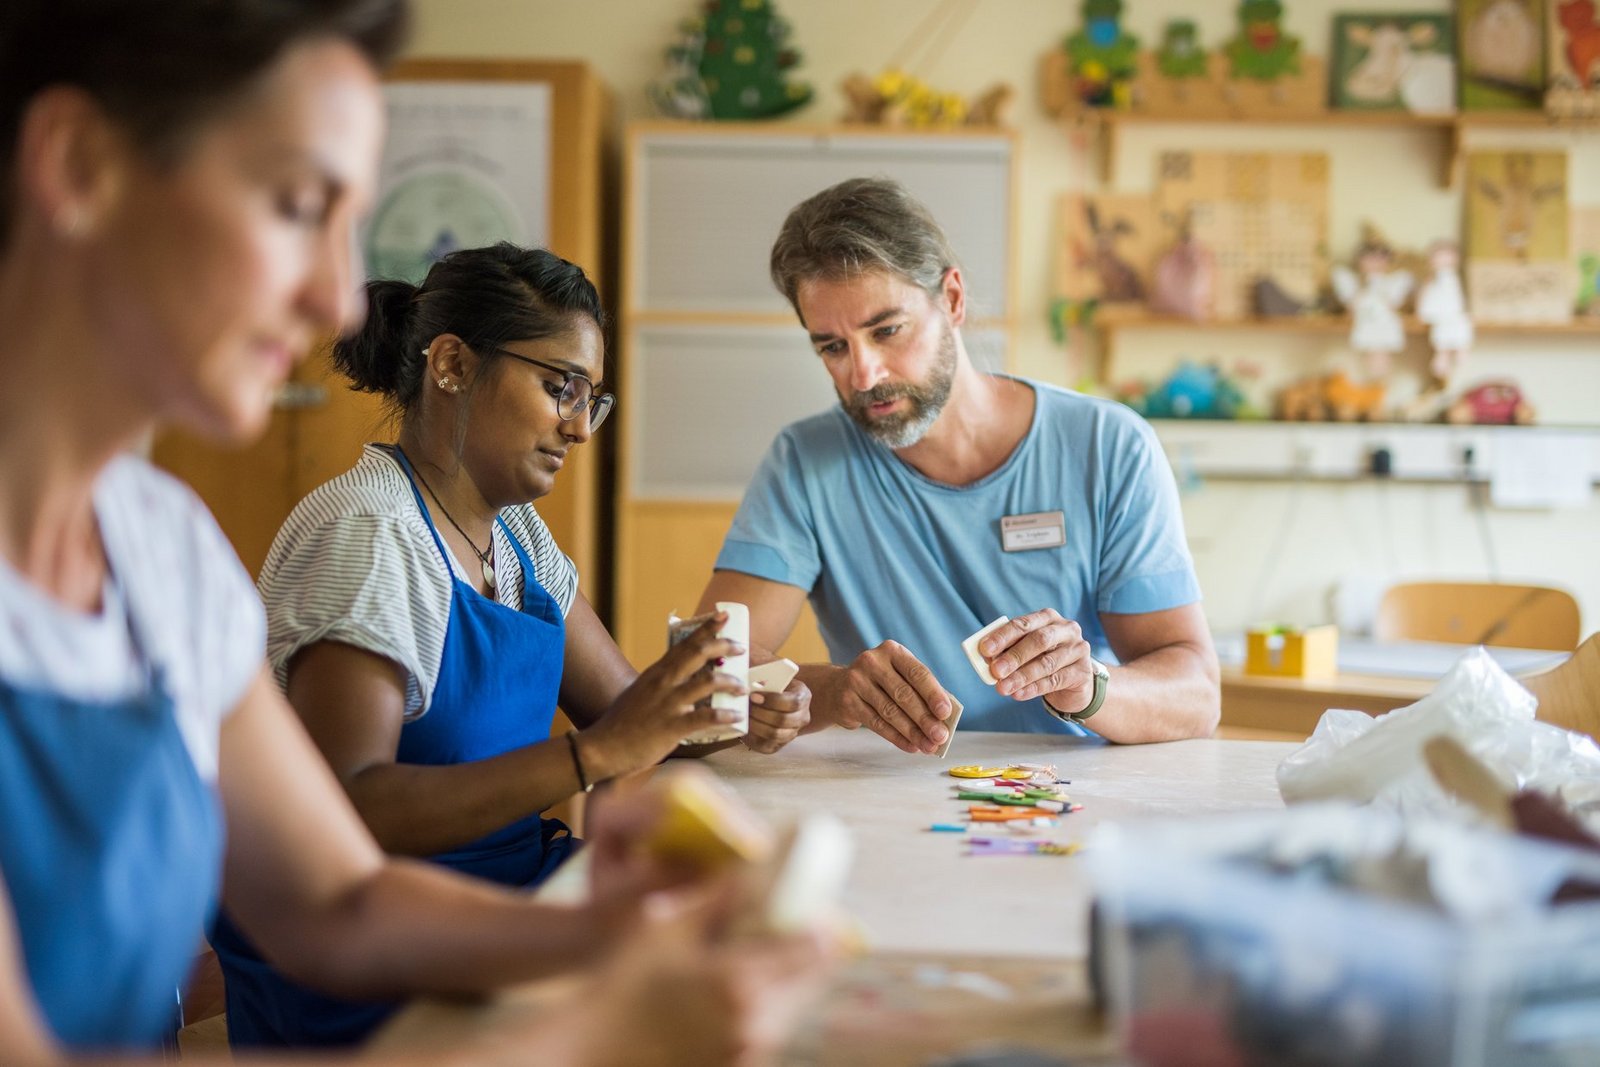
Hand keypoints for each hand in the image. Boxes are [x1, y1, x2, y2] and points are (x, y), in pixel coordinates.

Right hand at [564, 882, 835, 1066]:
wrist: (594, 1052)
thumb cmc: (623, 989)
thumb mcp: (666, 932)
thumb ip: (715, 901)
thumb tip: (748, 871)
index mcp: (742, 983)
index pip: (813, 951)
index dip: (821, 926)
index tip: (817, 911)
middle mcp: (756, 1024)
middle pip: (809, 984)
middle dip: (805, 956)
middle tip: (790, 932)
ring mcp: (747, 1054)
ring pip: (790, 1011)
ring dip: (785, 984)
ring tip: (758, 960)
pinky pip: (766, 1033)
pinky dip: (763, 1010)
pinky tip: (736, 994)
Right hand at [583, 613, 746, 779]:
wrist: (602, 748)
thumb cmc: (621, 723)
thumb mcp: (640, 692)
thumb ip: (659, 683)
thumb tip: (678, 678)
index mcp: (656, 673)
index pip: (684, 643)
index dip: (706, 628)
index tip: (723, 616)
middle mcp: (663, 683)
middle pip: (698, 654)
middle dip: (723, 646)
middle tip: (741, 647)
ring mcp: (668, 703)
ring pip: (706, 682)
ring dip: (729, 681)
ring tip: (742, 686)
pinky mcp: (672, 726)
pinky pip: (705, 717)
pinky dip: (724, 715)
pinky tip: (736, 716)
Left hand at [743, 678, 810, 754]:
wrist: (776, 703)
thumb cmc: (770, 687)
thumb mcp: (771, 677)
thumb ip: (763, 676)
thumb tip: (748, 677)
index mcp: (803, 696)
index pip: (793, 702)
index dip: (772, 700)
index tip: (753, 695)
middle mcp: (802, 717)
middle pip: (783, 720)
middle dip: (760, 713)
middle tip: (745, 706)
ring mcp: (792, 733)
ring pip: (775, 734)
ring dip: (756, 725)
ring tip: (744, 716)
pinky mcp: (779, 745)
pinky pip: (767, 745)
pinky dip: (754, 736)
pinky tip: (746, 726)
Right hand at [824, 641, 951, 754]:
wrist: (837, 687)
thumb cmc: (879, 683)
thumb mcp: (899, 676)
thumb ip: (921, 692)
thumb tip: (944, 719)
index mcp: (892, 651)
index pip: (917, 672)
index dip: (933, 694)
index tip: (946, 713)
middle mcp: (872, 662)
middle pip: (903, 694)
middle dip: (925, 718)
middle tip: (940, 736)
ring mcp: (857, 681)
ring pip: (890, 712)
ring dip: (912, 732)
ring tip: (928, 745)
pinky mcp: (847, 701)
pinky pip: (877, 723)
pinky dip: (897, 737)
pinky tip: (911, 746)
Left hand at [980, 609, 1093, 714]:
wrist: (1073, 682)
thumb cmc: (1043, 660)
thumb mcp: (1026, 651)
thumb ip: (1009, 651)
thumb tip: (987, 659)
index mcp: (1048, 617)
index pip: (1024, 624)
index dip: (1003, 636)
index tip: (985, 649)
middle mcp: (1066, 629)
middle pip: (1039, 640)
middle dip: (1014, 656)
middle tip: (995, 671)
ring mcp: (1078, 650)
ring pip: (1047, 663)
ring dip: (1021, 677)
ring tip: (1003, 687)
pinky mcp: (1082, 672)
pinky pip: (1055, 681)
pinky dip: (1033, 688)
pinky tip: (1018, 694)